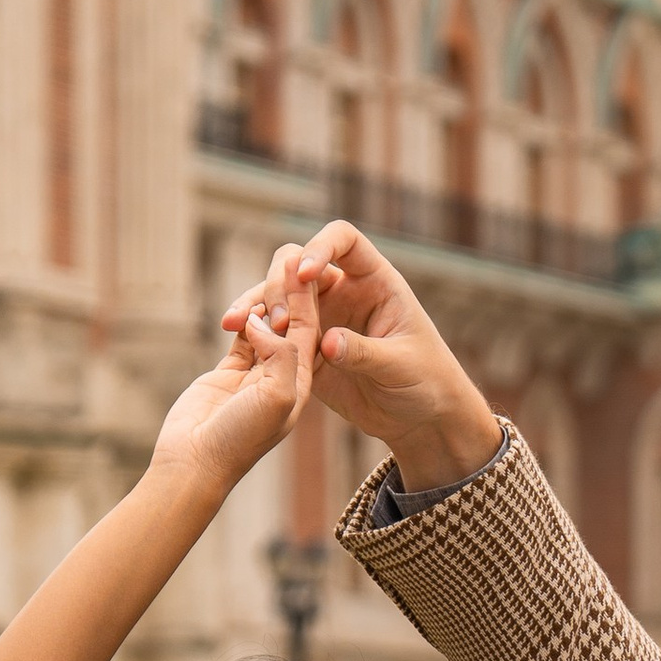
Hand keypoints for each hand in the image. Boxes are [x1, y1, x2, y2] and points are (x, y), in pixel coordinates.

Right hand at [149, 265, 315, 492]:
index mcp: (300, 383)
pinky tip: (246, 301)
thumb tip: (264, 325)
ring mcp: (255, 374)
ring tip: (270, 272)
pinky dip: (243, 318)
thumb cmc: (239, 440)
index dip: (309, 299)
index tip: (306, 267)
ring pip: (267, 326)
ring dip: (268, 301)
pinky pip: (242, 337)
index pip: (311, 332)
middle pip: (293, 325)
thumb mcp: (276, 398)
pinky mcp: (229, 373)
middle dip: (291, 293)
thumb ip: (281, 357)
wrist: (195, 463)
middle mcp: (282, 377)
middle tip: (289, 258)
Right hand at [223, 224, 501, 487]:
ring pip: (278, 295)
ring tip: (236, 325)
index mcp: (374, 281)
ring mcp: (321, 318)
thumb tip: (326, 342)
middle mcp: (344, 291)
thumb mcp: (399, 366)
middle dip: (280, 282)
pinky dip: (252, 331)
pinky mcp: (304, 348)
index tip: (304, 274)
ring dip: (257, 304)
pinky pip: (272, 331)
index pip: (343, 241)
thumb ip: (364, 352)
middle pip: (297, 262)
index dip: (320, 247)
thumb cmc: (425, 382)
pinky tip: (234, 338)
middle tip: (278, 319)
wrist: (419, 419)